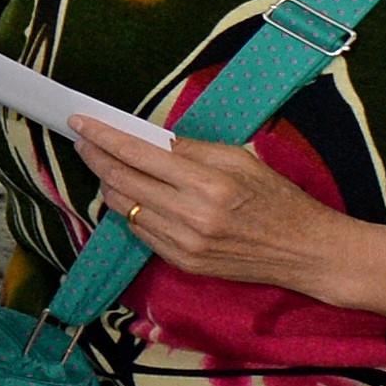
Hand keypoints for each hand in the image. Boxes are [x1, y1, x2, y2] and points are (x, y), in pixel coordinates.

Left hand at [74, 117, 385, 299]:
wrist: (306, 251)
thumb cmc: (278, 199)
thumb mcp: (241, 159)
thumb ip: (190, 149)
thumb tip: (147, 139)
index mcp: (207, 183)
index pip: (136, 155)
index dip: (102, 137)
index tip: (79, 122)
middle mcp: (190, 215)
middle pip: (121, 181)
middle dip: (95, 157)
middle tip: (83, 140)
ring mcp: (184, 243)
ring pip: (124, 207)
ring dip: (108, 184)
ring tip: (105, 165)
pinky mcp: (183, 263)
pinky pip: (140, 231)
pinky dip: (131, 210)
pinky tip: (133, 195)